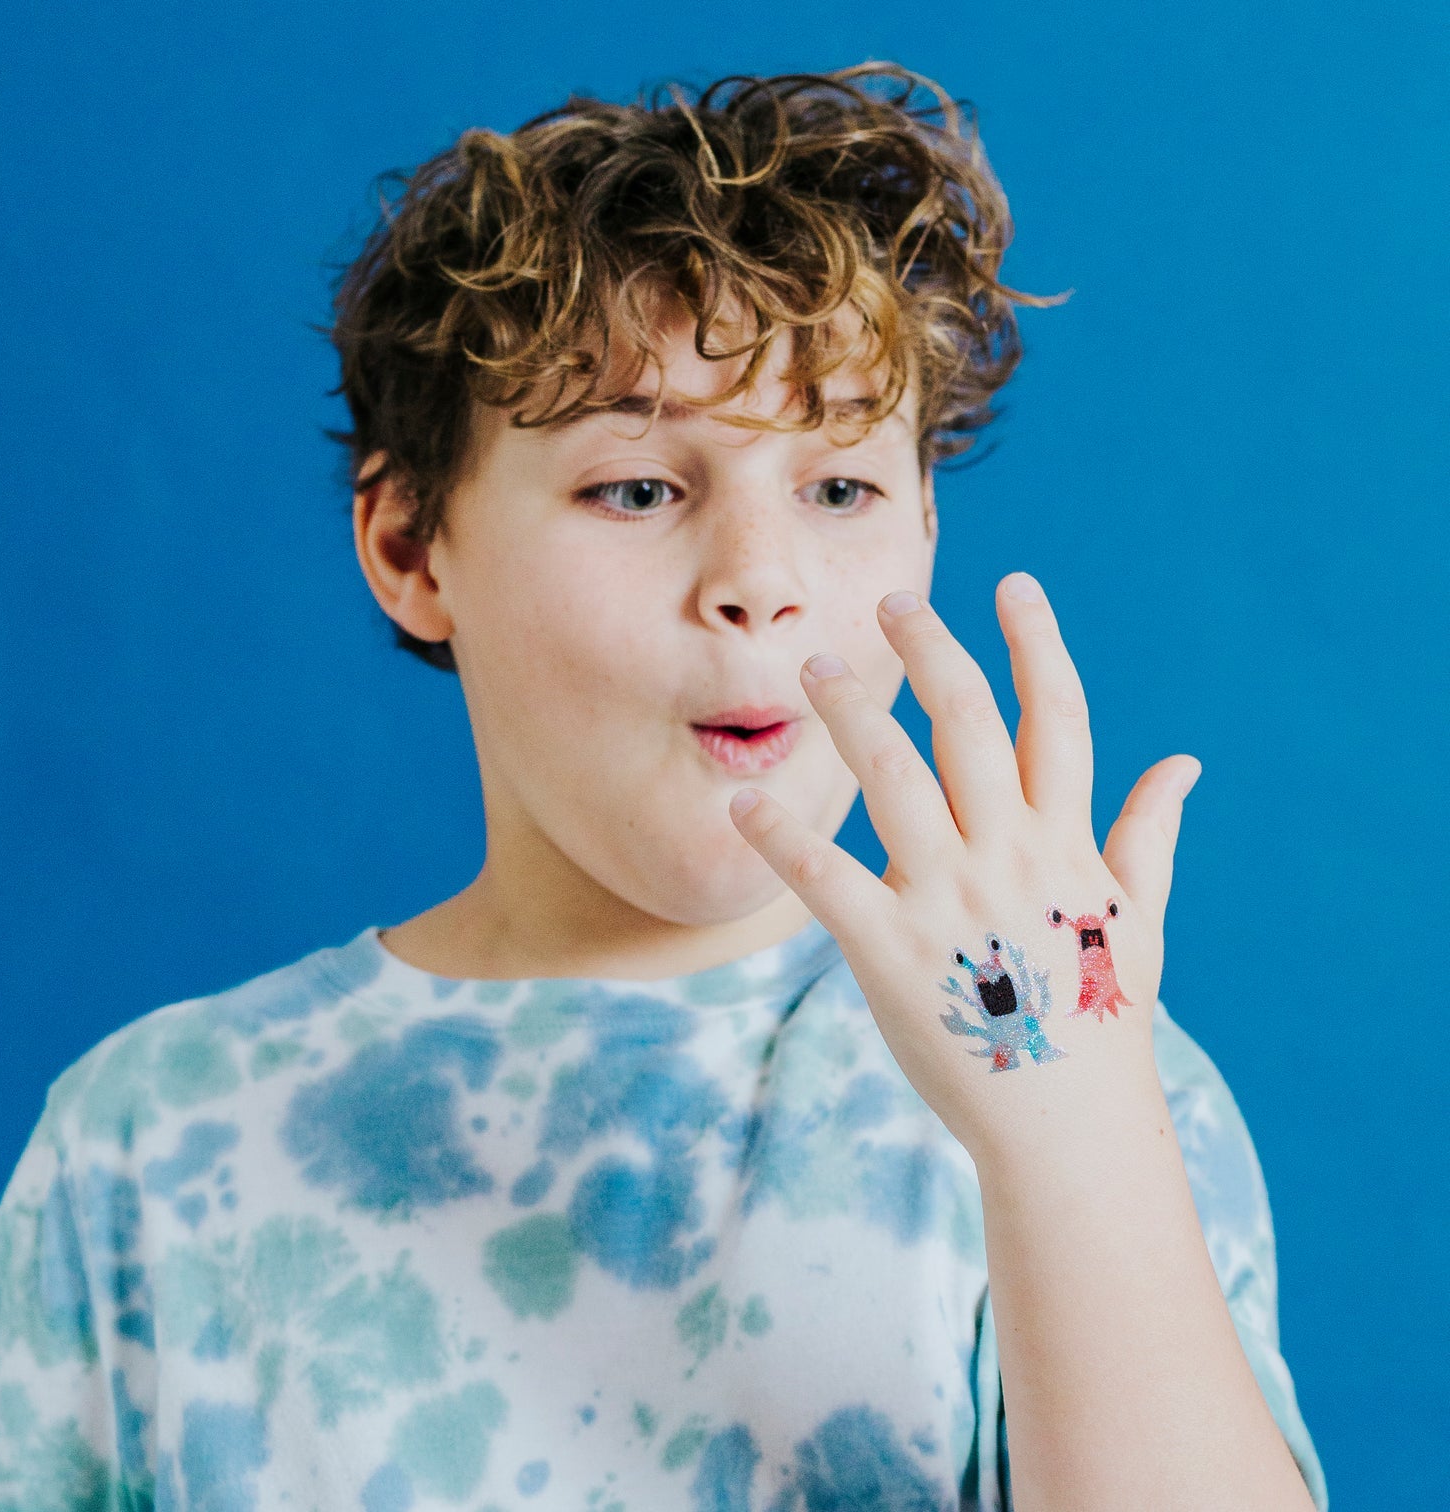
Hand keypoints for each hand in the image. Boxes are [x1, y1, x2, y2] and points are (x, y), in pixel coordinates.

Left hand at [727, 573, 1200, 1161]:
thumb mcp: (1139, 922)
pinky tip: (745, 801)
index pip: (1058, 719)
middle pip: (970, 727)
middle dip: (932, 653)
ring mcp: (950, 903)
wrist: (1067, 1128)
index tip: (1013, 585)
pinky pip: (827, 882)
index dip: (1037, 645)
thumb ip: (1149, 835)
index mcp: (1067, 844)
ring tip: (813, 669)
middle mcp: (1010, 857)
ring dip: (853, 717)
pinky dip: (784, 837)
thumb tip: (1184, 763)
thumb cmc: (1099, 1021)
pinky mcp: (891, 955)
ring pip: (896, 782)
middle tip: (889, 600)